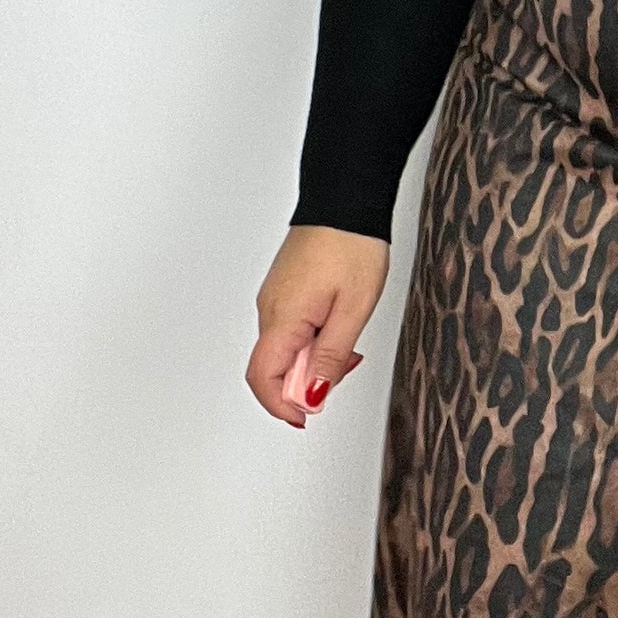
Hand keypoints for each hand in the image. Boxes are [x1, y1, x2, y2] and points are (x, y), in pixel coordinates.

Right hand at [248, 223, 388, 427]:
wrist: (345, 200)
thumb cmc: (351, 246)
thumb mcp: (353, 310)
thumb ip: (330, 357)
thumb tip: (312, 395)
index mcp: (283, 318)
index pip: (263, 378)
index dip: (282, 406)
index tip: (306, 417)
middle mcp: (269, 310)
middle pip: (273, 369)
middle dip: (304, 385)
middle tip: (341, 373)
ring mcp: (274, 299)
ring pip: (282, 351)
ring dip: (310, 363)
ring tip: (347, 346)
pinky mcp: (284, 291)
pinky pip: (288, 331)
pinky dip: (310, 343)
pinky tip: (336, 329)